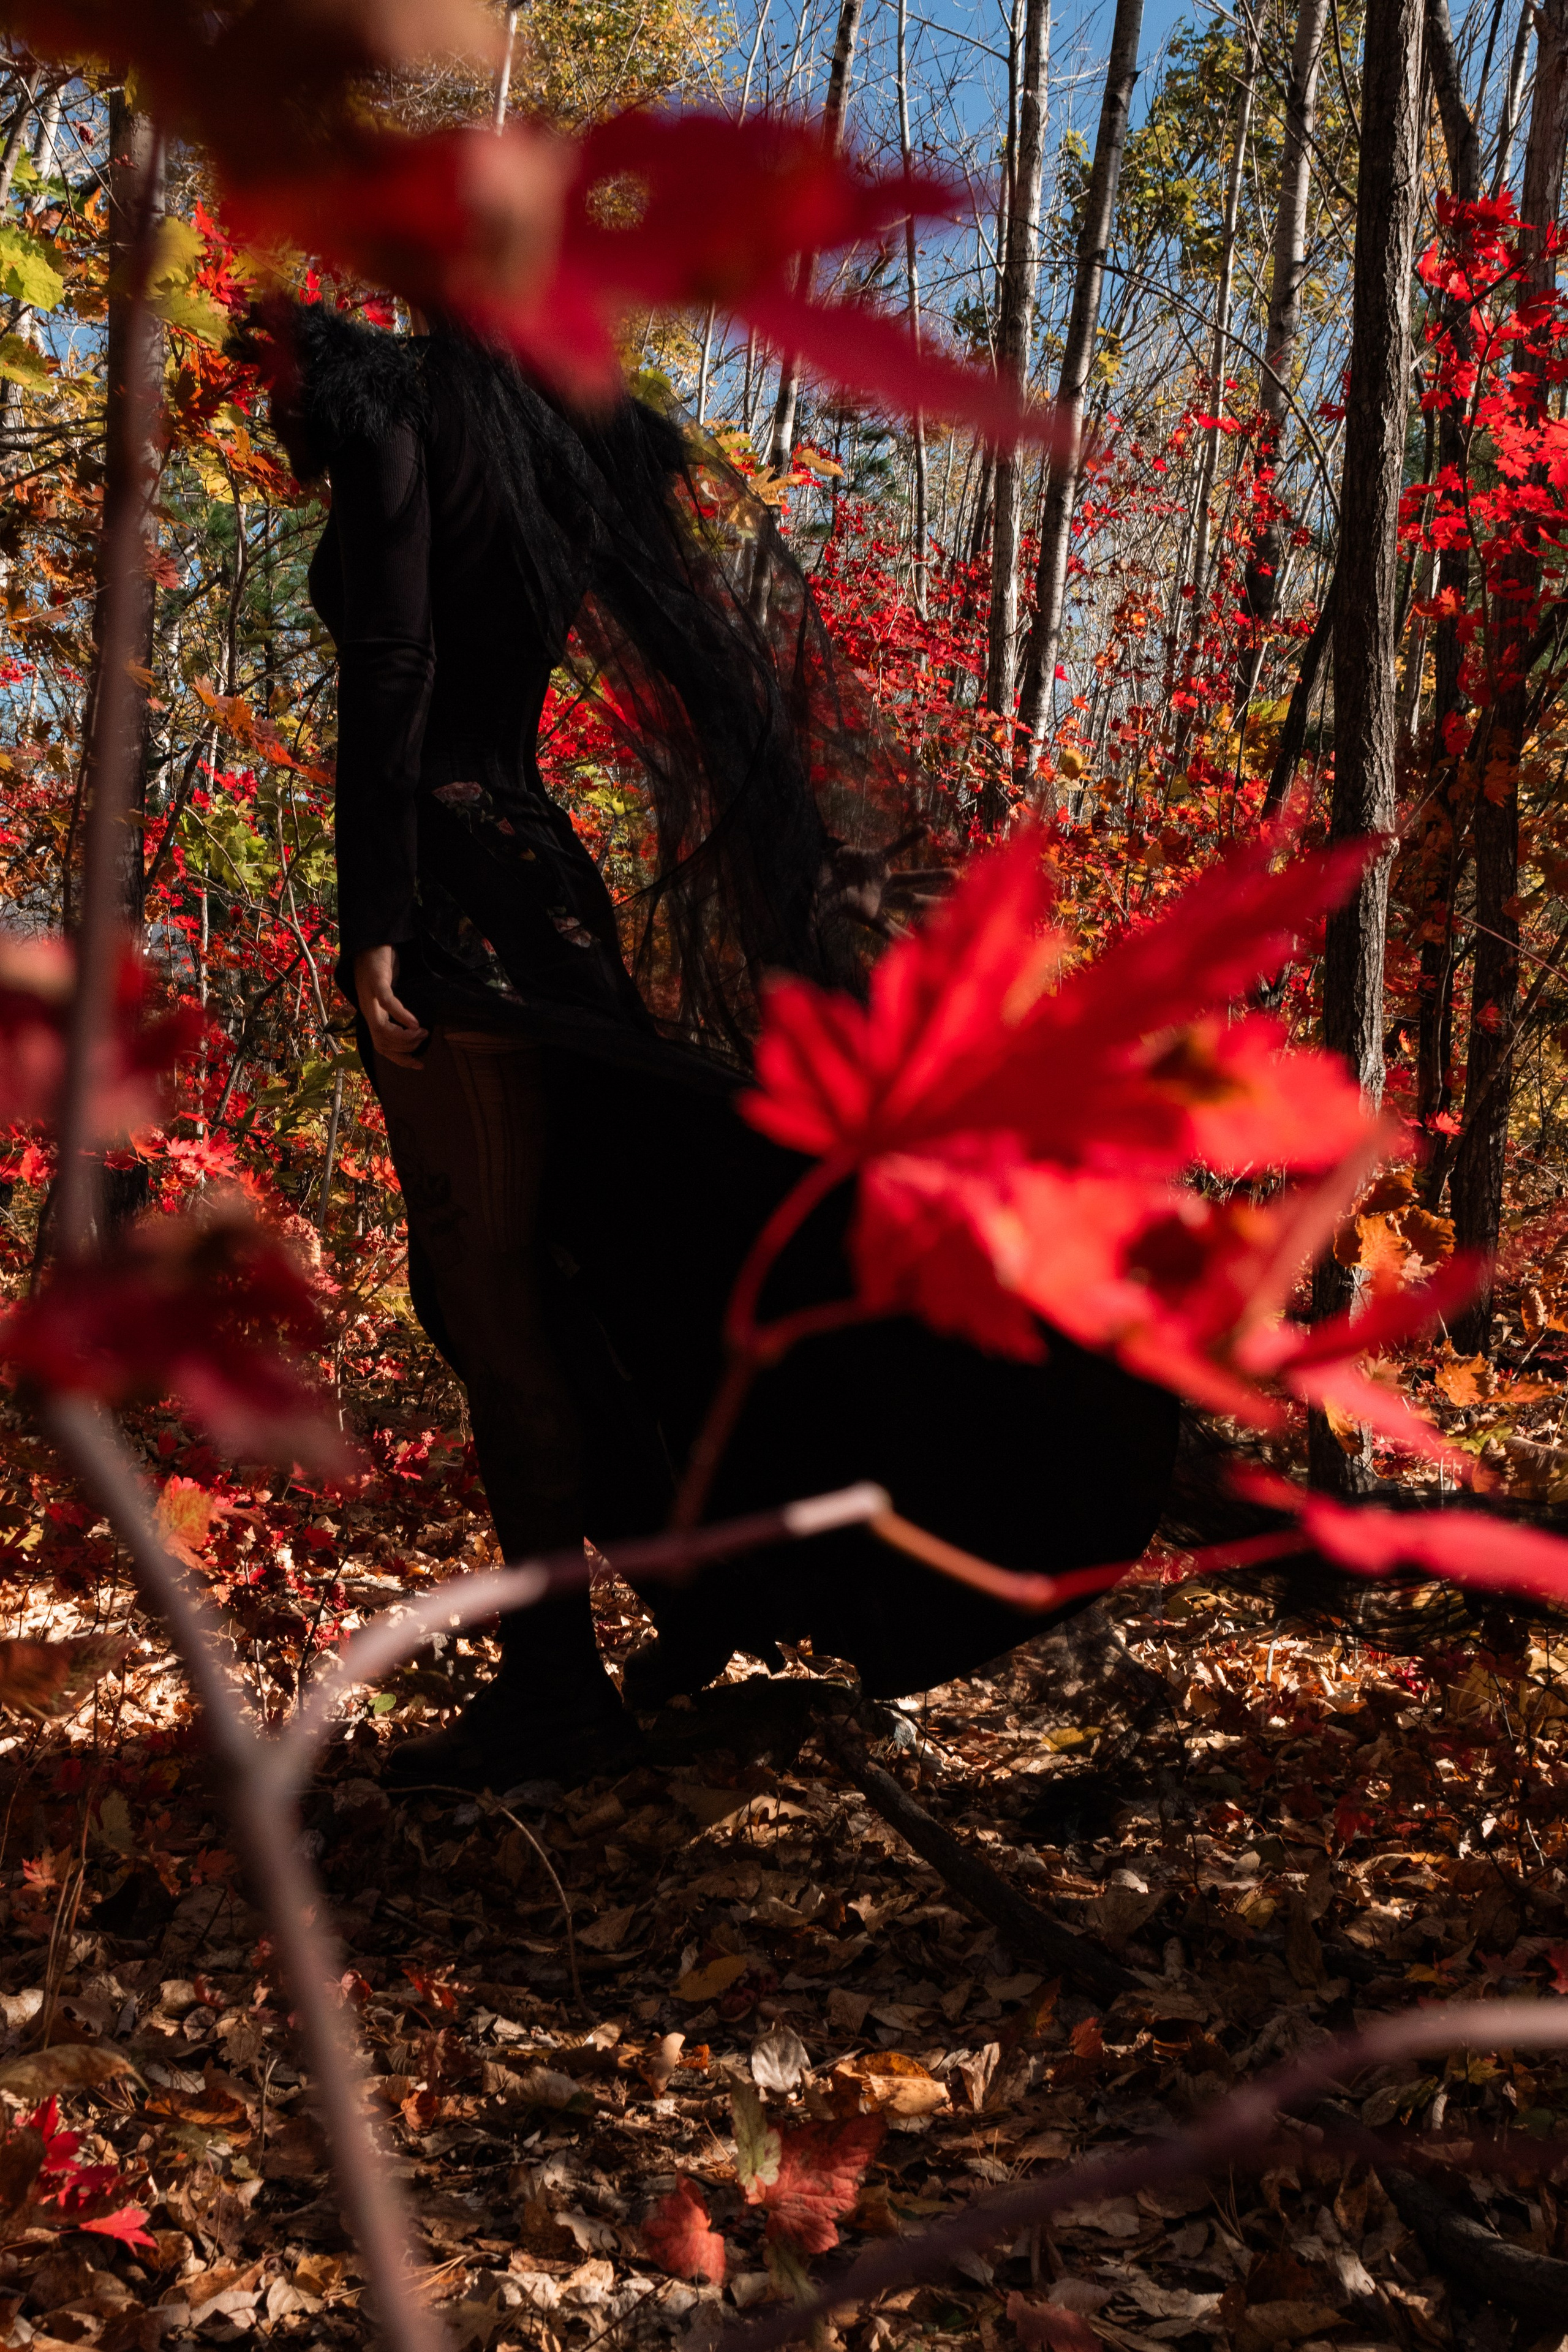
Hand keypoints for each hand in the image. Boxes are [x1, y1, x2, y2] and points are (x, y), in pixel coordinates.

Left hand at [354, 945, 427, 1067]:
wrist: (370, 941)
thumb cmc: (382, 966)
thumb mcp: (390, 993)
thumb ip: (396, 1010)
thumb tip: (417, 1026)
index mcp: (372, 1014)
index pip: (382, 1046)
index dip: (400, 1059)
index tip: (419, 1064)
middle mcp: (368, 1009)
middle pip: (381, 1042)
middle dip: (404, 1049)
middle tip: (423, 1040)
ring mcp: (370, 997)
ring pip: (381, 1029)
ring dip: (403, 1036)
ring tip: (422, 1032)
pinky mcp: (376, 981)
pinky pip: (387, 1003)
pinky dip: (400, 1015)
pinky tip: (414, 1022)